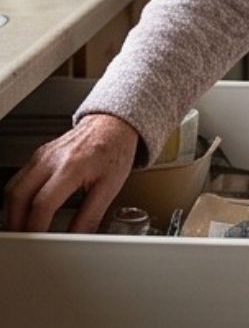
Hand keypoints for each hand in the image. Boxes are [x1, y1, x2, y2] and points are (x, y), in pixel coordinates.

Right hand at [3, 113, 138, 232]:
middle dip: (16, 224)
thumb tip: (75, 240)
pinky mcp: (38, 155)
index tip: (39, 244)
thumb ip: (90, 216)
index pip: (43, 204)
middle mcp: (52, 159)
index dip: (37, 228)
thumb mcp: (110, 187)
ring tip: (24, 231)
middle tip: (24, 242)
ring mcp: (42, 155)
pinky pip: (19, 180)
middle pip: (19, 196)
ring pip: (13, 188)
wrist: (113, 124)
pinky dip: (17, 200)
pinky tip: (26, 212)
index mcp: (72, 166)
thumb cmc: (115, 150)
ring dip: (13, 213)